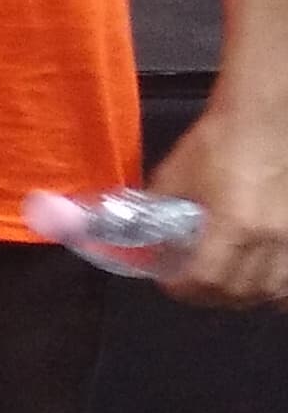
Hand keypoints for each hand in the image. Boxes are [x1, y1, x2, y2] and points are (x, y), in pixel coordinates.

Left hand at [150, 113, 287, 307]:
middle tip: (193, 285)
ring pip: (275, 291)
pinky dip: (279, 288)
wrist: (266, 117)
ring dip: (247, 295)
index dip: (183, 289)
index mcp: (234, 227)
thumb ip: (155, 208)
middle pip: (241, 293)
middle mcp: (271, 240)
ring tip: (228, 284)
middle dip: (211, 296)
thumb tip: (137, 234)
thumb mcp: (175, 174)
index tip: (169, 282)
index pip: (207, 281)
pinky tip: (265, 280)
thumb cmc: (220, 140)